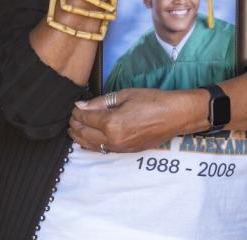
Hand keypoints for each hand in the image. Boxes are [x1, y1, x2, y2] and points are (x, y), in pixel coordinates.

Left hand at [67, 88, 203, 153]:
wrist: (175, 116)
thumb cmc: (153, 100)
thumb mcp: (125, 95)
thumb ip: (101, 102)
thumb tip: (82, 106)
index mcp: (112, 123)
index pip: (85, 118)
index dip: (77, 111)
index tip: (74, 105)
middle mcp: (113, 139)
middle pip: (84, 134)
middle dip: (74, 125)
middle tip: (71, 116)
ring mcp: (119, 148)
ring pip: (90, 146)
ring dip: (79, 137)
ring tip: (74, 128)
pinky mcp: (126, 152)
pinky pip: (102, 150)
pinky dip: (91, 144)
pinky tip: (88, 138)